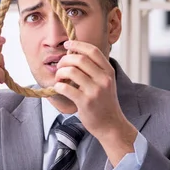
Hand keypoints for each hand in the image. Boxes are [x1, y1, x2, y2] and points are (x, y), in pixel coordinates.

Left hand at [54, 40, 137, 166]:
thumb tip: (75, 56)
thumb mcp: (106, 83)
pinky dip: (58, 86)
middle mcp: (103, 79)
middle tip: (60, 66)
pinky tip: (58, 88)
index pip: (92, 51)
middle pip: (79, 59)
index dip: (77, 45)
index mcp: (108, 72)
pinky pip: (66, 88)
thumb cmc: (104, 103)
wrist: (111, 125)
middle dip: (65, 60)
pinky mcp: (85, 102)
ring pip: (71, 71)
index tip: (67, 44)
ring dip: (60, 73)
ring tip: (59, 79)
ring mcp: (95, 91)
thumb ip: (95, 70)